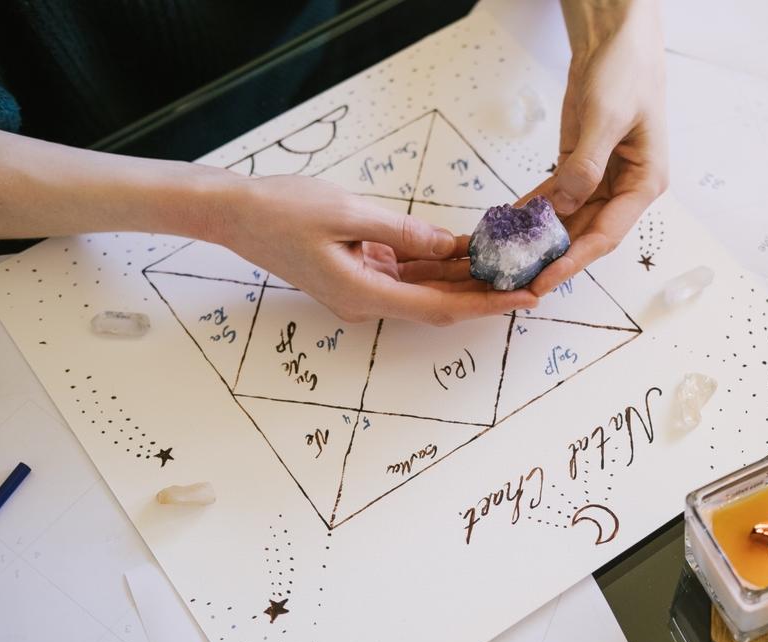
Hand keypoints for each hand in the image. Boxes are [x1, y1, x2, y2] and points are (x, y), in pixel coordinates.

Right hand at [214, 175, 537, 324]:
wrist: (235, 213)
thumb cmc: (282, 210)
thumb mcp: (348, 213)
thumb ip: (404, 233)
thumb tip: (449, 247)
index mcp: (364, 293)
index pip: (440, 307)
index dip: (487, 304)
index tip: (525, 297)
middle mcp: (367, 300)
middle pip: (439, 302)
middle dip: (485, 293)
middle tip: (532, 280)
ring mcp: (362, 288)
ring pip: (426, 287)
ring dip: (463, 278)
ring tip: (508, 263)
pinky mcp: (359, 272)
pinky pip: (407, 272)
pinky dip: (436, 263)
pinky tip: (465, 249)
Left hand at [525, 0, 668, 295]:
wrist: (615, 38)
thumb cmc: (625, 72)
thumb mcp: (605, 118)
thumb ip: (585, 166)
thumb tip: (566, 206)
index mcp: (644, 183)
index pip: (606, 234)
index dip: (574, 260)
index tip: (544, 280)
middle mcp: (625, 188)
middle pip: (585, 234)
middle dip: (551, 258)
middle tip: (516, 279)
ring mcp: (601, 178)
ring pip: (568, 220)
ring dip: (539, 239)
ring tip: (506, 259)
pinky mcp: (578, 165)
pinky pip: (555, 197)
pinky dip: (533, 211)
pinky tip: (508, 225)